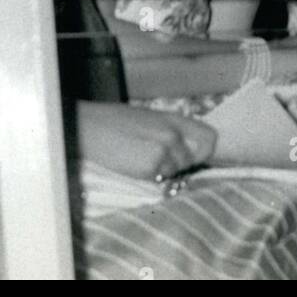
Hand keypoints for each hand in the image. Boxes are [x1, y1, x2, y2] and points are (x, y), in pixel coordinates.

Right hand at [77, 102, 215, 179]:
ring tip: (137, 159)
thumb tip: (183, 149)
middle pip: (189, 161)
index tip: (195, 159)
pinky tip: (131, 164)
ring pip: (173, 172)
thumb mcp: (147, 118)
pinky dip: (147, 177)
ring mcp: (163, 151)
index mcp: (173, 119)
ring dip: (160, 172)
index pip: (209, 137)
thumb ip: (168, 131)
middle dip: (176, 165)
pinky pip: (157, 179)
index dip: (205, 152)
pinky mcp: (150, 166)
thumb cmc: (112, 122)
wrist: (88, 127)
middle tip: (154, 162)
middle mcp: (173, 134)